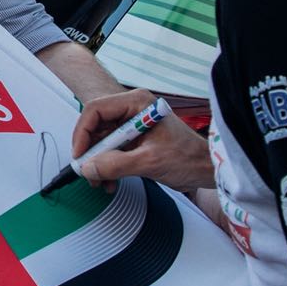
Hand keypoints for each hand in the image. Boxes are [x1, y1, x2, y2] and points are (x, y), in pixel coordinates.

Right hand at [72, 89, 212, 192]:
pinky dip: (107, 166)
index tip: (80, 156)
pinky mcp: (134, 140)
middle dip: (90, 151)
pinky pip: (111, 150)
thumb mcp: (149, 162)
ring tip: (99, 182)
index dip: (83, 133)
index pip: (96, 110)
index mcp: (137, 103)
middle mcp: (132, 110)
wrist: (206, 170)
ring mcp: (132, 125)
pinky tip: (110, 182)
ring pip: (101, 141)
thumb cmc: (188, 158)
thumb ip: (116, 165)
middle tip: (87, 173)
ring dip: (97, 162)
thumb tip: (87, 168)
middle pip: (96, 126)